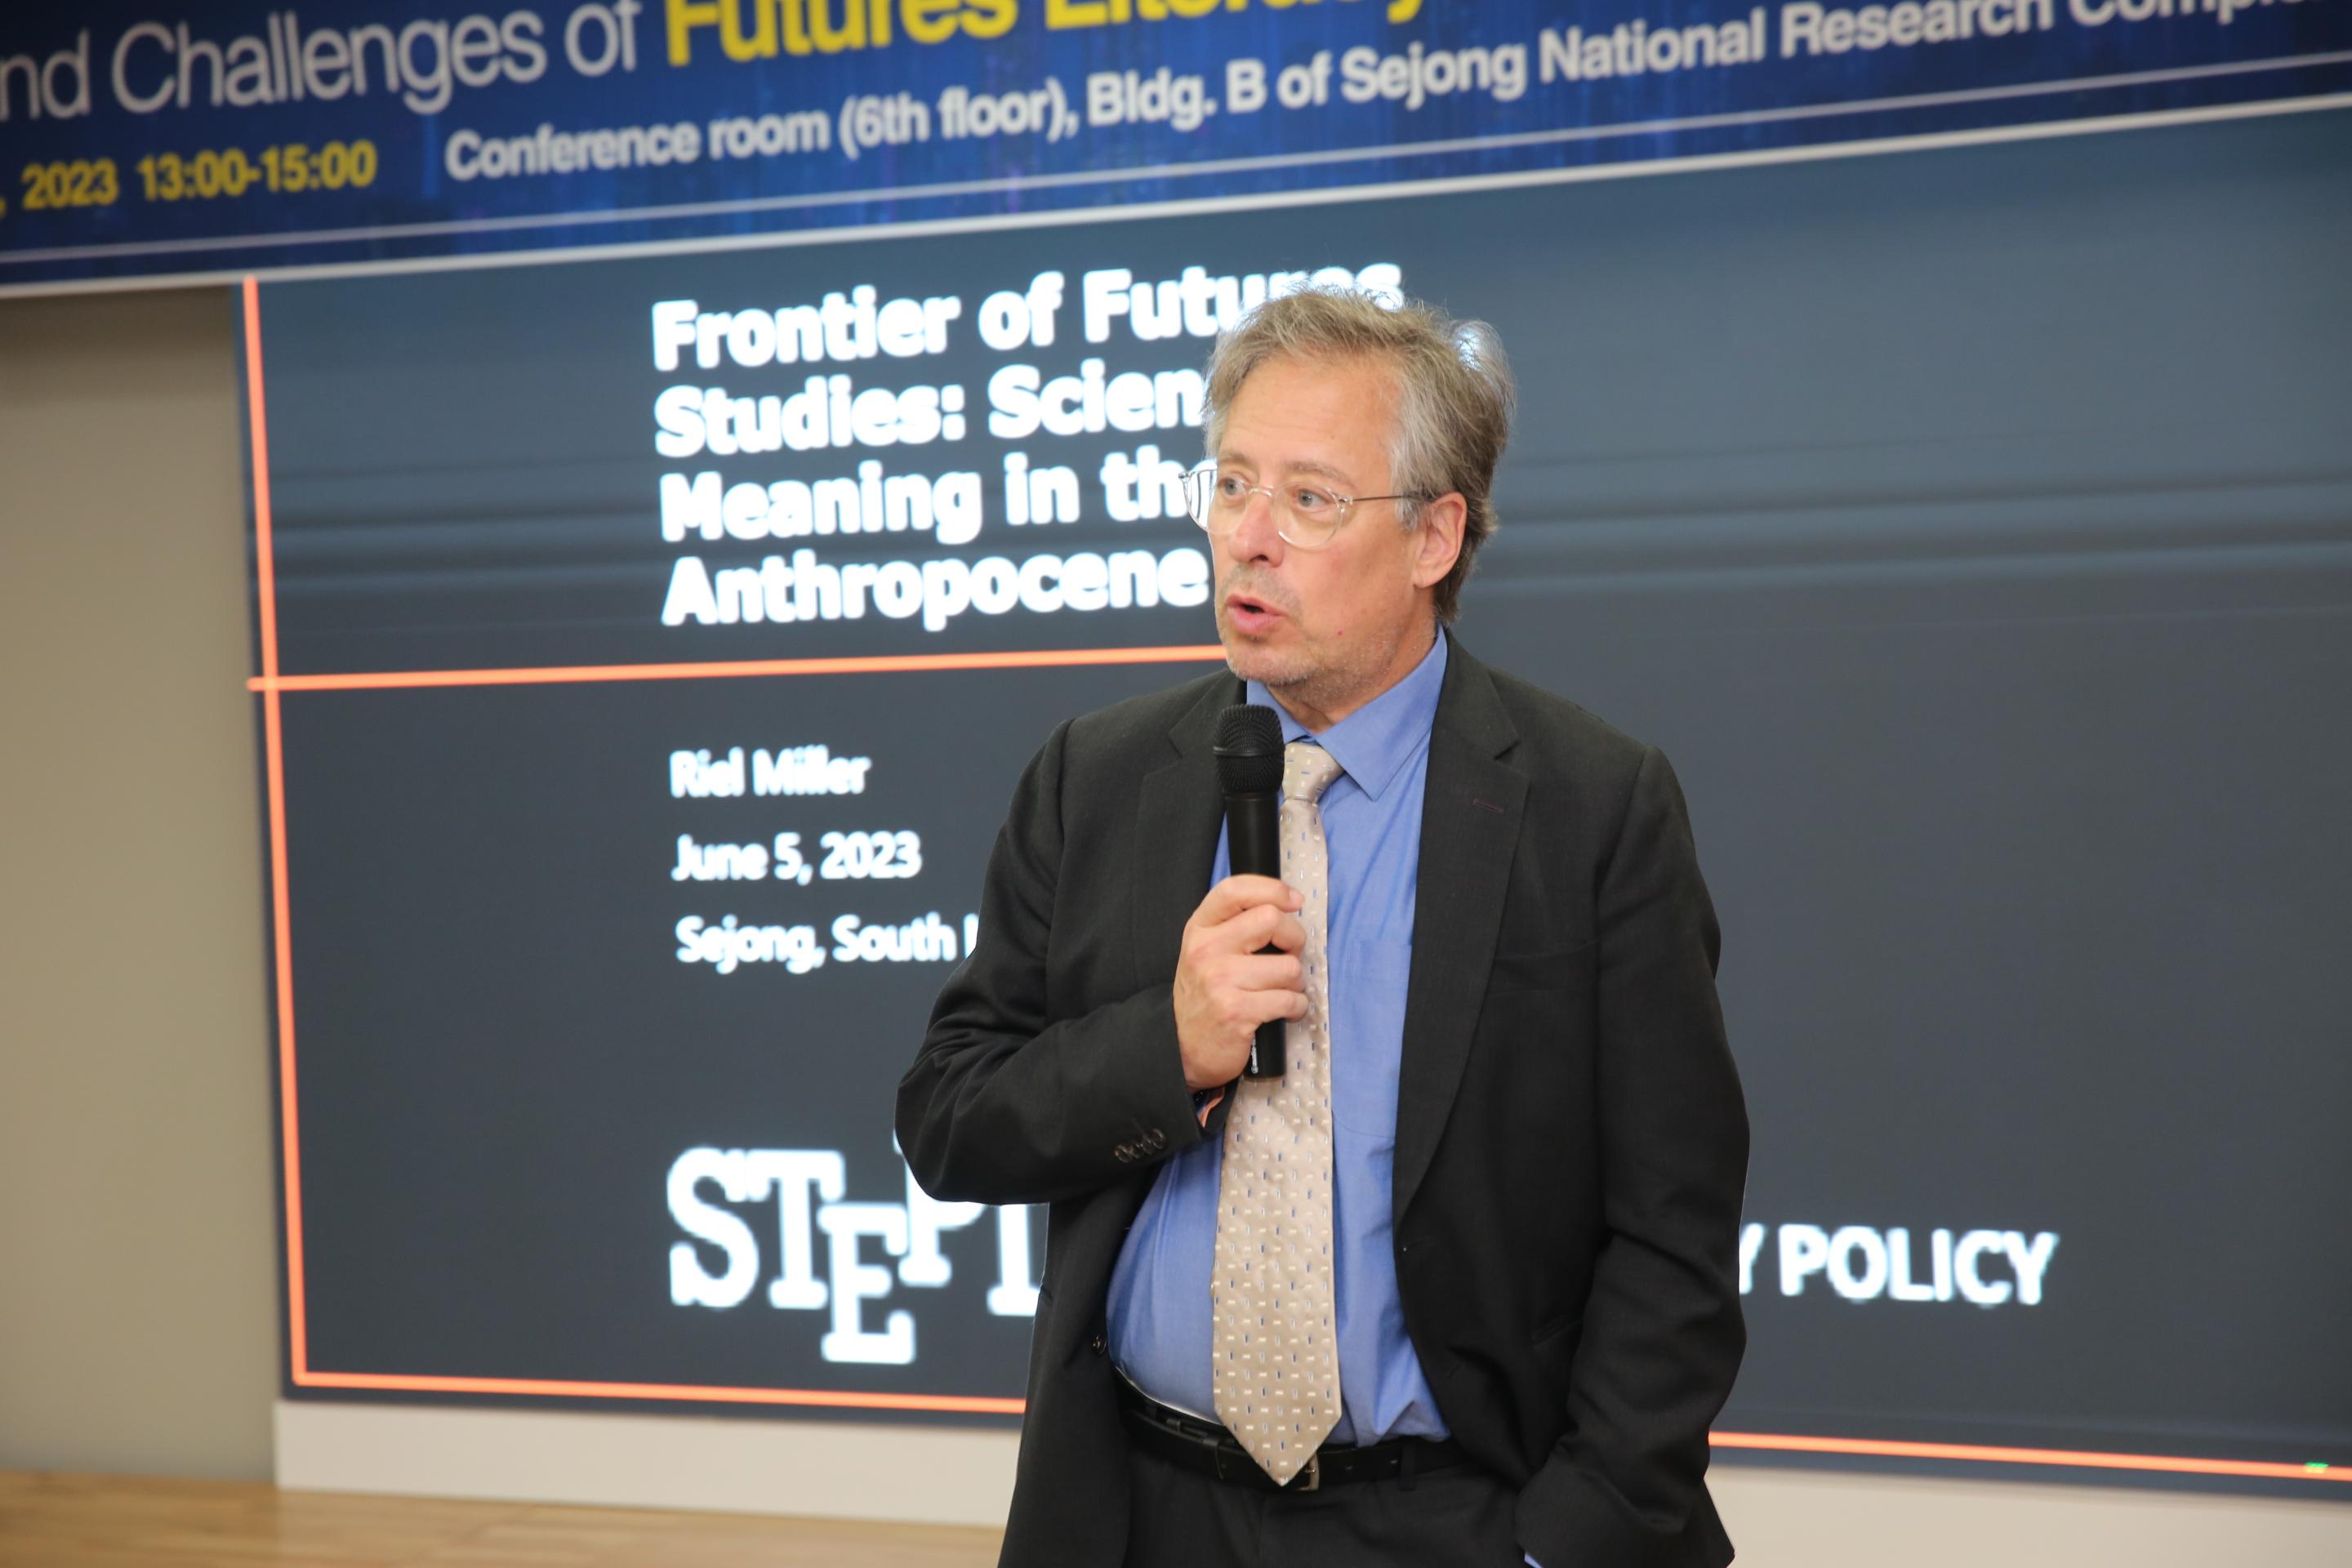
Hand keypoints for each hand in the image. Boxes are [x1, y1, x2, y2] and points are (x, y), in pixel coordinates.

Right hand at [1173, 875, 1306, 1091]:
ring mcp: (1220, 981)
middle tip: (1289, 956)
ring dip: (1296, 982)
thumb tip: (1286, 906)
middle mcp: (1206, 950)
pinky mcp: (1237, 1011)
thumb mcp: (1206, 952)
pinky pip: (1290, 1000)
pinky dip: (1297, 1007)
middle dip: (1294, 939)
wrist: (1183, 1047)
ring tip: (1280, 991)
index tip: (1294, 901)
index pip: (1235, 890)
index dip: (1272, 889)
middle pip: (1271, 920)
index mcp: (1199, 929)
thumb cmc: (1205, 996)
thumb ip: (1235, 926)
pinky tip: (1284, 1011)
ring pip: (1288, 966)